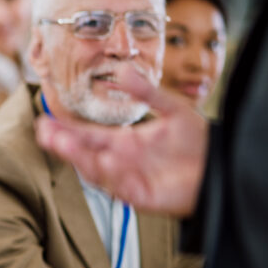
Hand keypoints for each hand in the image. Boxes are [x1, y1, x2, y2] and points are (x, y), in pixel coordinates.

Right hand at [35, 62, 208, 216]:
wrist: (223, 167)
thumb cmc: (201, 141)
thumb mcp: (174, 108)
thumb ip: (147, 92)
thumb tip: (121, 71)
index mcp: (125, 142)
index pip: (89, 135)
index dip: (68, 130)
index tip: (46, 120)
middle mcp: (122, 161)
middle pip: (85, 153)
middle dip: (64, 144)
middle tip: (45, 133)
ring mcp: (130, 179)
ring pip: (96, 171)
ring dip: (79, 158)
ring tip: (62, 143)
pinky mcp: (142, 196)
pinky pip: (120, 186)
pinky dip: (110, 174)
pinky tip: (102, 159)